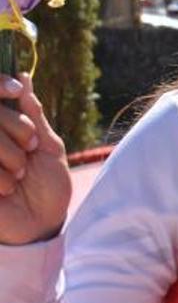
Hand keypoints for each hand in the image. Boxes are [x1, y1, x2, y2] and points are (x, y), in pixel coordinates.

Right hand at [0, 73, 70, 245]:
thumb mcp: (48, 146)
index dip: (0, 87)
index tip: (14, 87)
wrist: (41, 223)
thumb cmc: (47, 185)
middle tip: (31, 150)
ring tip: (19, 176)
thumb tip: (22, 78)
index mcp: (1, 131)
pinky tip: (7, 190)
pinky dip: (0, 177)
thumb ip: (32, 114)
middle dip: (17, 130)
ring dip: (10, 157)